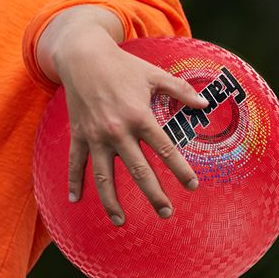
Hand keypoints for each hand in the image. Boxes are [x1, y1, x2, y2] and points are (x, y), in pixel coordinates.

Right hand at [52, 27, 204, 224]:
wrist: (83, 55)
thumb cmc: (123, 66)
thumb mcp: (154, 75)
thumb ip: (181, 91)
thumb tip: (205, 103)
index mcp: (139, 116)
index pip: (164, 149)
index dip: (180, 169)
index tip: (192, 186)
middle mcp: (117, 130)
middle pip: (138, 171)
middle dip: (153, 194)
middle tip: (166, 213)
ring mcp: (95, 136)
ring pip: (104, 176)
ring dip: (112, 201)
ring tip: (121, 221)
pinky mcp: (78, 135)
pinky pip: (75, 164)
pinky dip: (73, 182)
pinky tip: (75, 201)